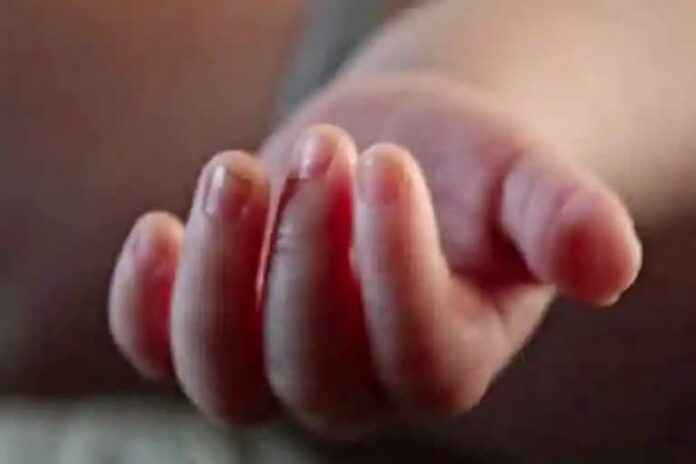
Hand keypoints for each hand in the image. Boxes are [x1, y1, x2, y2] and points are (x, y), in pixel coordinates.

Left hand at [108, 77, 640, 435]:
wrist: (390, 158)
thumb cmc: (461, 172)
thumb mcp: (522, 180)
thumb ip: (565, 220)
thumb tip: (607, 263)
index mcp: (446, 358)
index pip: (418, 350)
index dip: (398, 263)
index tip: (390, 161)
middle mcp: (357, 384)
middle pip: (312, 366)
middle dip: (309, 253)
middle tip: (328, 149)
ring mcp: (275, 364)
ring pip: (225, 375)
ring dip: (220, 274)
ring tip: (238, 172)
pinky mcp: (216, 326)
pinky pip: (159, 348)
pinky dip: (145, 304)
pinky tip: (159, 231)